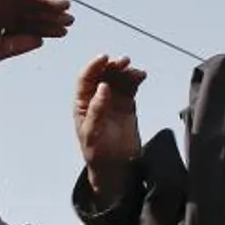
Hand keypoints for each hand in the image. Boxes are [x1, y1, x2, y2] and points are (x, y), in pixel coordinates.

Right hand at [0, 0, 72, 67]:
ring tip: (62, 6)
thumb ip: (19, 44)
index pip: (32, 26)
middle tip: (69, 18)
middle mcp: (4, 14)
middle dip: (51, 15)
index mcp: (6, 29)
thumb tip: (41, 40)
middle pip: (32, 12)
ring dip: (45, 1)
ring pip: (26, 0)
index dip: (49, 28)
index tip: (65, 31)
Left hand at [74, 54, 145, 202]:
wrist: (114, 166)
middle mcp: (97, 98)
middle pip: (103, 75)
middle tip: (123, 62)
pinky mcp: (127, 104)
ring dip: (125, 71)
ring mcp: (113, 100)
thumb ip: (97, 110)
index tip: (104, 58)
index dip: (94, 66)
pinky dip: (135, 79)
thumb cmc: (97, 152)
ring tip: (135, 71)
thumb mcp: (92, 133)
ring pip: (118, 78)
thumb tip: (103, 88)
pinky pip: (130, 86)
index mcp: (83, 103)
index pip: (86, 79)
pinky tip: (141, 76)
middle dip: (112, 66)